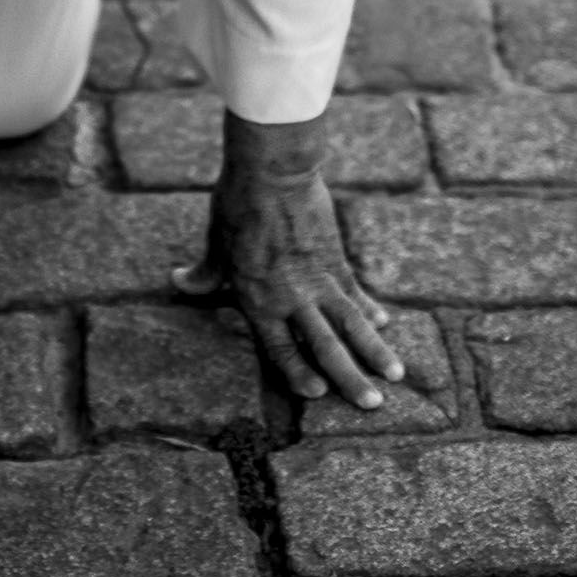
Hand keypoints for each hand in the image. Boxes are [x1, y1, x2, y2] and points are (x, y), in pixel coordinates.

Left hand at [173, 109, 402, 408]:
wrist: (273, 171)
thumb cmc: (236, 205)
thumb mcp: (215, 244)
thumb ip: (205, 273)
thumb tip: (180, 280)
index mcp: (258, 299)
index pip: (279, 348)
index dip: (298, 372)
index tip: (317, 393)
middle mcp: (291, 297)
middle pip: (326, 346)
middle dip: (350, 378)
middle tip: (373, 404)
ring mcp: (318, 279)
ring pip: (352, 324)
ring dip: (375, 350)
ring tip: (396, 374)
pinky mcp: (335, 257)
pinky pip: (356, 291)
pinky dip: (370, 308)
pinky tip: (385, 323)